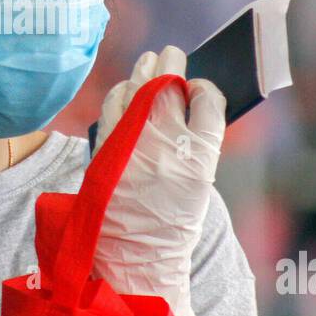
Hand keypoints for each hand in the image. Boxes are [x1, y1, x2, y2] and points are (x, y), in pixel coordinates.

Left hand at [91, 46, 225, 315]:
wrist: (136, 262)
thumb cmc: (173, 225)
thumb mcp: (200, 186)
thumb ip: (198, 143)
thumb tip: (191, 98)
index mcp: (201, 160)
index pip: (209, 101)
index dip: (206, 88)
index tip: (201, 86)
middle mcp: (167, 147)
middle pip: (171, 87)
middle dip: (173, 65)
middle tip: (174, 53)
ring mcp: (133, 146)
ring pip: (140, 90)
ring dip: (145, 70)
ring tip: (151, 59)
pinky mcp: (107, 151)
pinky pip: (114, 107)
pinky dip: (121, 92)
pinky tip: (127, 86)